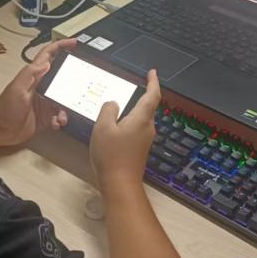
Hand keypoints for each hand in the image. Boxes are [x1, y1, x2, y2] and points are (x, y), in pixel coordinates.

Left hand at [0, 39, 76, 145]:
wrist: (1, 130)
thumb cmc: (6, 108)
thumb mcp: (17, 88)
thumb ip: (30, 74)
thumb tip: (47, 63)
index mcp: (35, 76)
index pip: (49, 55)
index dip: (61, 46)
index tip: (74, 43)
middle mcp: (43, 86)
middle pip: (63, 77)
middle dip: (74, 80)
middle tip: (83, 85)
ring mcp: (46, 101)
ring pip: (65, 99)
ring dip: (68, 106)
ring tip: (62, 114)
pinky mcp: (47, 115)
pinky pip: (61, 114)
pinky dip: (61, 119)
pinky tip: (56, 123)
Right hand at [90, 69, 160, 198]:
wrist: (120, 185)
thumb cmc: (111, 155)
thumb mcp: (103, 128)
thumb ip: (108, 110)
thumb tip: (113, 103)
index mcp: (141, 119)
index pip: (153, 95)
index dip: (153, 82)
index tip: (152, 73)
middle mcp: (147, 128)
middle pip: (146, 107)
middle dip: (138, 97)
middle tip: (125, 89)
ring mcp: (145, 140)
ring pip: (139, 119)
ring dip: (129, 112)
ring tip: (112, 110)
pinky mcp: (139, 149)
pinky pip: (135, 130)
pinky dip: (126, 124)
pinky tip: (113, 129)